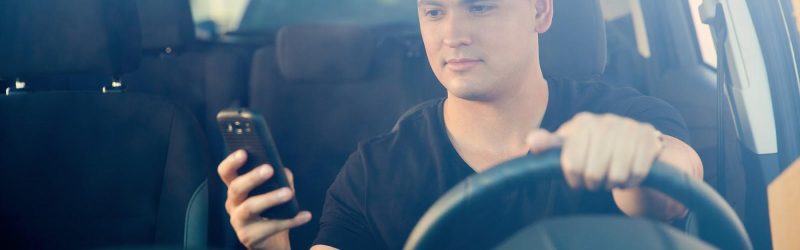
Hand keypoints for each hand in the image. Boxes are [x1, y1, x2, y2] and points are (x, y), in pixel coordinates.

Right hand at [218, 149, 311, 249]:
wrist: (270, 241)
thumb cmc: (270, 210)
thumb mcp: (273, 191)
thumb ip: (278, 178)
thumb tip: (283, 172)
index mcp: (236, 188)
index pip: (226, 172)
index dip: (232, 162)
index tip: (244, 152)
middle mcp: (233, 204)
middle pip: (236, 188)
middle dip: (252, 177)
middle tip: (269, 169)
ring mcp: (238, 221)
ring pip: (249, 207)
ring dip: (270, 198)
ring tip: (289, 193)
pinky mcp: (248, 237)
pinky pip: (270, 227)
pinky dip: (290, 221)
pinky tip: (305, 215)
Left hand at [527, 112, 663, 190]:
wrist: (630, 143)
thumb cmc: (592, 148)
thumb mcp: (568, 146)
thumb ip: (549, 145)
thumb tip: (532, 139)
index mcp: (583, 123)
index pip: (572, 164)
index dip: (574, 178)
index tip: (577, 180)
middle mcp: (606, 121)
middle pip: (594, 172)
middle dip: (594, 183)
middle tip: (596, 180)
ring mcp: (629, 127)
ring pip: (617, 174)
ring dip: (613, 182)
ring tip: (610, 177)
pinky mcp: (649, 137)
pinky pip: (637, 172)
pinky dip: (631, 181)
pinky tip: (627, 175)